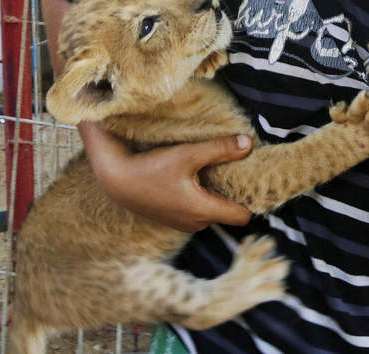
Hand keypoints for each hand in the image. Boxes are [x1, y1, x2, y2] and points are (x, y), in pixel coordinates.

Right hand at [79, 121, 253, 232]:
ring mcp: (183, 224)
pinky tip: (193, 178)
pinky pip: (197, 211)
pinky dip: (200, 197)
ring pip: (212, 211)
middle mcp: (196, 223)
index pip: (242, 216)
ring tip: (213, 171)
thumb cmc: (152, 167)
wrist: (117, 180)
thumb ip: (221, 150)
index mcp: (204, 210)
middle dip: (232, 193)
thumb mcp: (188, 154)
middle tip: (234, 170)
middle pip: (228, 212)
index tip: (251, 180)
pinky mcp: (172, 219)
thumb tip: (249, 143)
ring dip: (214, 194)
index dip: (250, 199)